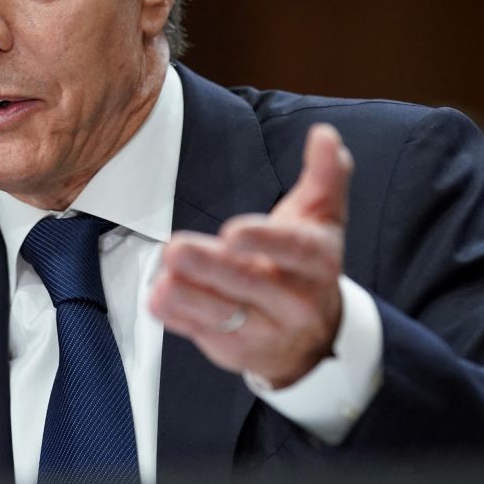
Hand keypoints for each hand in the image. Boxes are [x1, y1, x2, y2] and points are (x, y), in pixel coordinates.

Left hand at [149, 123, 353, 387]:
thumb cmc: (307, 262)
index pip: (296, 251)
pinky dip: (178, 319)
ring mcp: (264, 330)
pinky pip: (203, 334)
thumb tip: (326, 135)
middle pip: (251, 284)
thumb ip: (325, 175)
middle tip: (176, 247)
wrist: (314, 337)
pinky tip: (157, 300)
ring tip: (163, 280)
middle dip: (212, 267)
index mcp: (318, 262)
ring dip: (190, 298)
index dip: (265, 241)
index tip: (233, 232)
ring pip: (225, 315)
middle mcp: (296, 301)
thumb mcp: (321, 217)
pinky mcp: (235, 348)